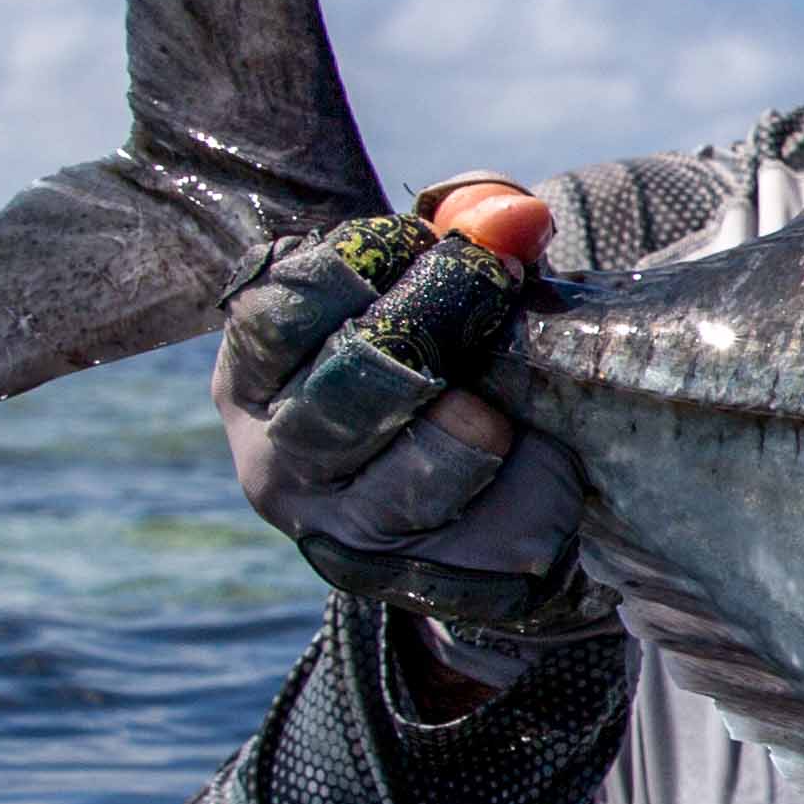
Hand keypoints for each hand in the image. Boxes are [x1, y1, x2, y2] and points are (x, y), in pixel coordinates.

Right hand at [216, 180, 592, 639]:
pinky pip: (491, 539)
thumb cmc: (442, 349)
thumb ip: (471, 216)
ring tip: (503, 406)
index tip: (425, 245)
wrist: (483, 496)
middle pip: (352, 384)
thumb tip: (516, 216)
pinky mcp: (420, 587)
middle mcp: (278, 461)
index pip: (284, 305)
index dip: (368, 260)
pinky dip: (536, 491)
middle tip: (492, 300)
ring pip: (417, 475)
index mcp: (253, 375)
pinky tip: (551, 465)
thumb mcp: (436, 274)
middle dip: (436, 326)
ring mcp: (341, 534)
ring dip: (482, 426)